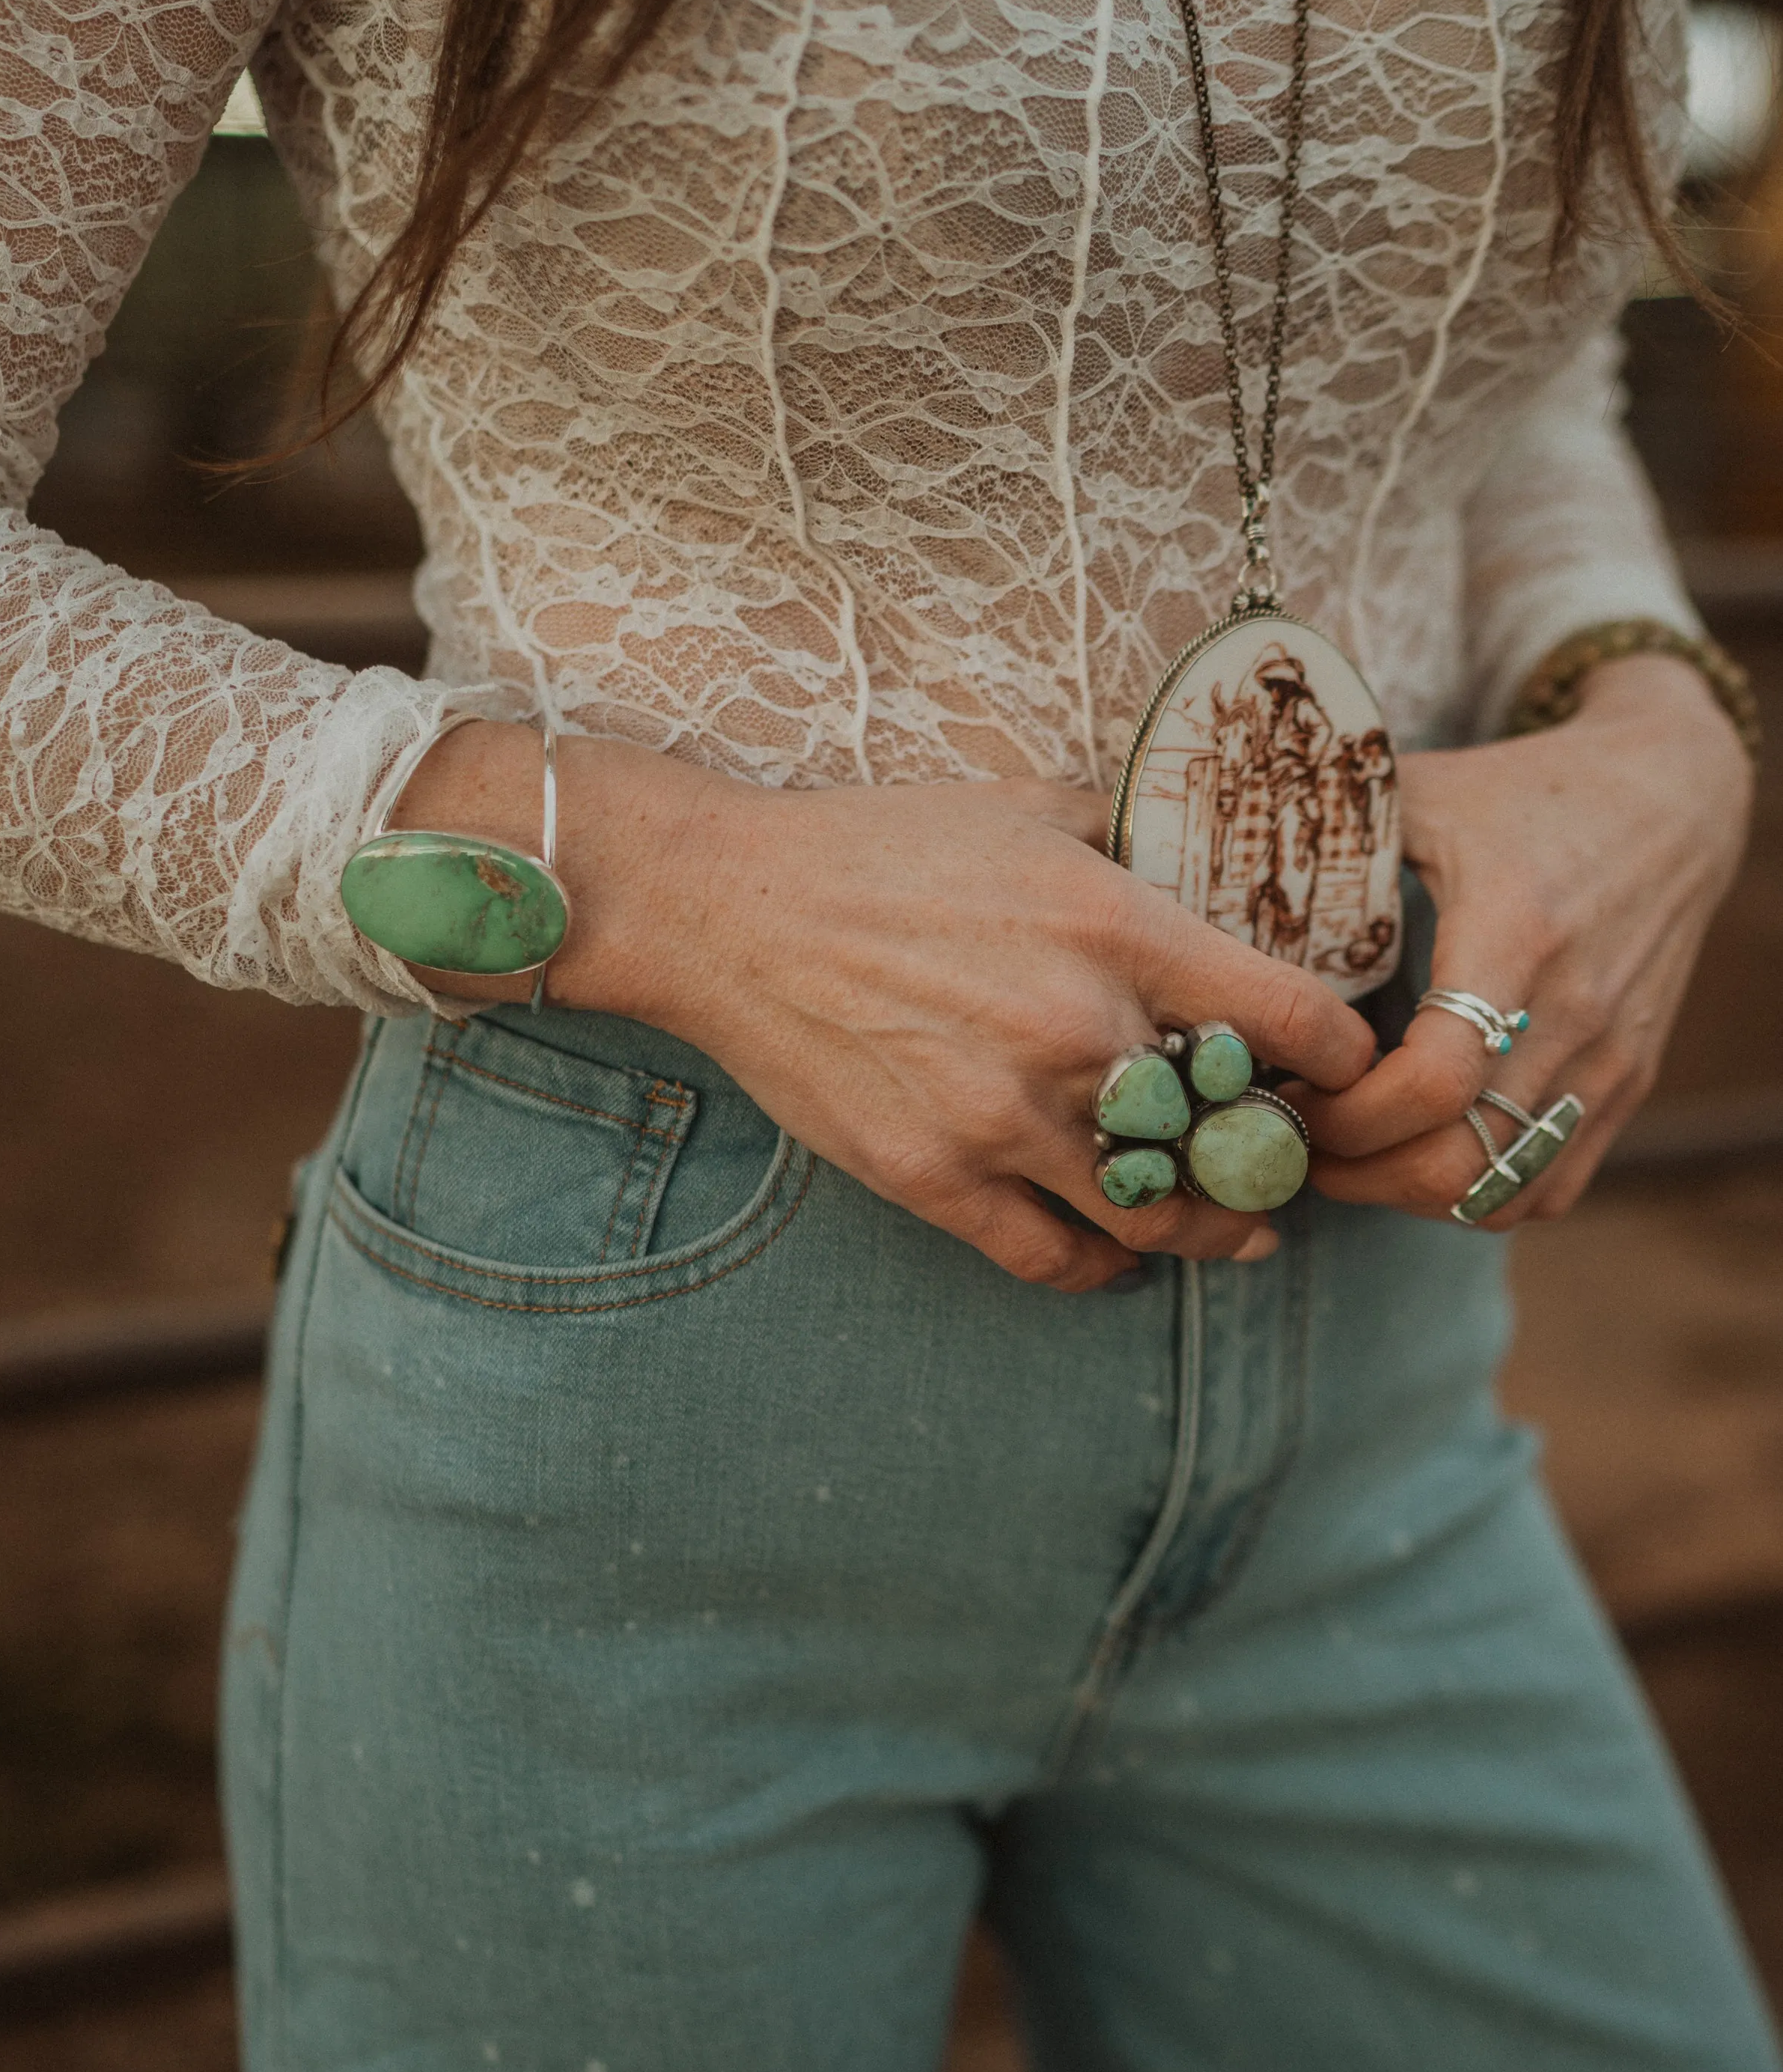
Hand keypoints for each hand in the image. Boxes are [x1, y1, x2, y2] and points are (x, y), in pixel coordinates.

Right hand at [395, 725, 1375, 1291]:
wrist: (727, 907)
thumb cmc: (879, 844)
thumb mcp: (1027, 803)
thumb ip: (1129, 839)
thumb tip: (1205, 857)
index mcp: (1117, 926)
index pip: (1293, 1021)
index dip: (1340, 1059)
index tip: (1344, 1072)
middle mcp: (1077, 1030)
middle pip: (1236, 1140)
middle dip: (1274, 1160)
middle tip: (1286, 1164)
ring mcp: (1003, 1116)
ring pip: (1154, 1217)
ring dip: (1206, 1232)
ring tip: (1232, 1233)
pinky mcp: (933, 1177)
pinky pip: (1053, 1257)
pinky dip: (1101, 1267)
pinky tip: (1117, 1256)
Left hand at [1297, 655, 1754, 1226]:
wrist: (1673, 800)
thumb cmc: (1526, 790)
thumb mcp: (1423, 792)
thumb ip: (1324, 834)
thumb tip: (1204, 873)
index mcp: (1515, 935)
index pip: (1434, 1084)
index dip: (1347, 1117)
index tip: (1292, 1094)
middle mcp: (1574, 1013)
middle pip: (1459, 1162)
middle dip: (1358, 1172)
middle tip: (1297, 1140)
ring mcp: (1610, 1061)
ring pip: (1500, 1194)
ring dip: (1409, 1194)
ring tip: (1349, 1152)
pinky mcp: (1628, 1086)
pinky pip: (1548, 1191)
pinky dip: (1474, 1196)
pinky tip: (1419, 1152)